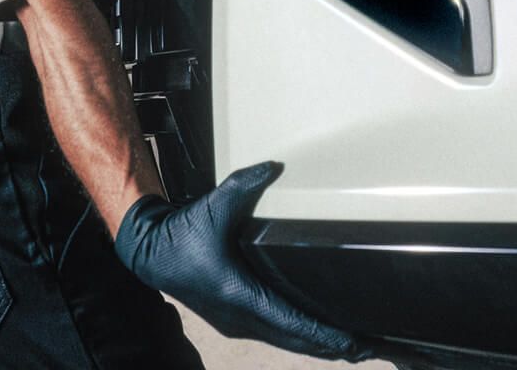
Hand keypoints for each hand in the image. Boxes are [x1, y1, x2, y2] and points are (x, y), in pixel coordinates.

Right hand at [112, 162, 367, 361]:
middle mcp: (240, 316)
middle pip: (296, 340)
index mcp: (240, 293)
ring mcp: (235, 322)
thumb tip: (274, 168)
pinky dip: (299, 339)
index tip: (353, 341)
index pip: (292, 321)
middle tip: (368, 348)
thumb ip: (246, 184)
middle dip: (333, 346)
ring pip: (285, 341)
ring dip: (318, 346)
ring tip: (352, 348)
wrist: (148, 251)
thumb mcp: (215, 205)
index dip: (325, 333)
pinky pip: (273, 335)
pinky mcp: (232, 320)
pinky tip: (316, 339)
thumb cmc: (180, 232)